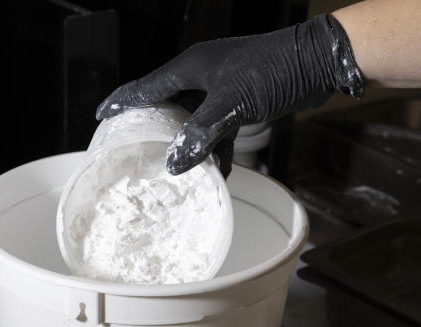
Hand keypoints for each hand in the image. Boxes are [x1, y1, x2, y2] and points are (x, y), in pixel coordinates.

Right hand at [95, 15, 363, 177]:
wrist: (317, 62)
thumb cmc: (273, 70)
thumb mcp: (232, 103)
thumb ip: (201, 133)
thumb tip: (175, 164)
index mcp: (191, 67)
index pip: (146, 86)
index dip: (123, 101)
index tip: (103, 116)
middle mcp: (203, 74)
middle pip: (167, 103)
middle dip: (153, 126)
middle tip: (135, 148)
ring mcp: (224, 86)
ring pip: (194, 119)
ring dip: (187, 143)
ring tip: (174, 168)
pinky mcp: (244, 99)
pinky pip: (220, 127)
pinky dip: (216, 147)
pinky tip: (217, 170)